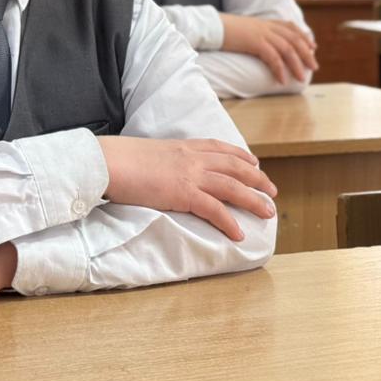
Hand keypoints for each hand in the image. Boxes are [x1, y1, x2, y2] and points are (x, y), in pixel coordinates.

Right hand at [97, 136, 276, 240]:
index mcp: (184, 146)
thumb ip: (164, 160)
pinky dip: (230, 222)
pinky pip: (215, 209)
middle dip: (257, 179)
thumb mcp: (149, 153)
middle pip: (235, 167)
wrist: (109, 161)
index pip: (220, 147)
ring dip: (254, 200)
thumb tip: (164, 170)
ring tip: (269, 213)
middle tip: (272, 191)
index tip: (255, 163)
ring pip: (232, 187)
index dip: (241, 156)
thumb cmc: (120, 159)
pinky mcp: (184, 194)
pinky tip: (239, 233)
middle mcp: (192, 158)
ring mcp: (190, 175)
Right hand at [219, 13, 317, 83]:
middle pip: (294, 38)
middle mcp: (266, 26)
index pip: (290, 27)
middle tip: (314, 66)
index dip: (304, 36)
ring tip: (301, 78)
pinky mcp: (255, 42)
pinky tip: (282, 80)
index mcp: (264, 23)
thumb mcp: (244, 30)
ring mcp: (261, 33)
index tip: (313, 47)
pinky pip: (272, 57)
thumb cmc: (223, 31)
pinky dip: (279, 69)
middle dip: (306, 53)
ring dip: (296, 64)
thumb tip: (261, 45)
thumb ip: (256, 35)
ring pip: (287, 48)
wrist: (211, 26)